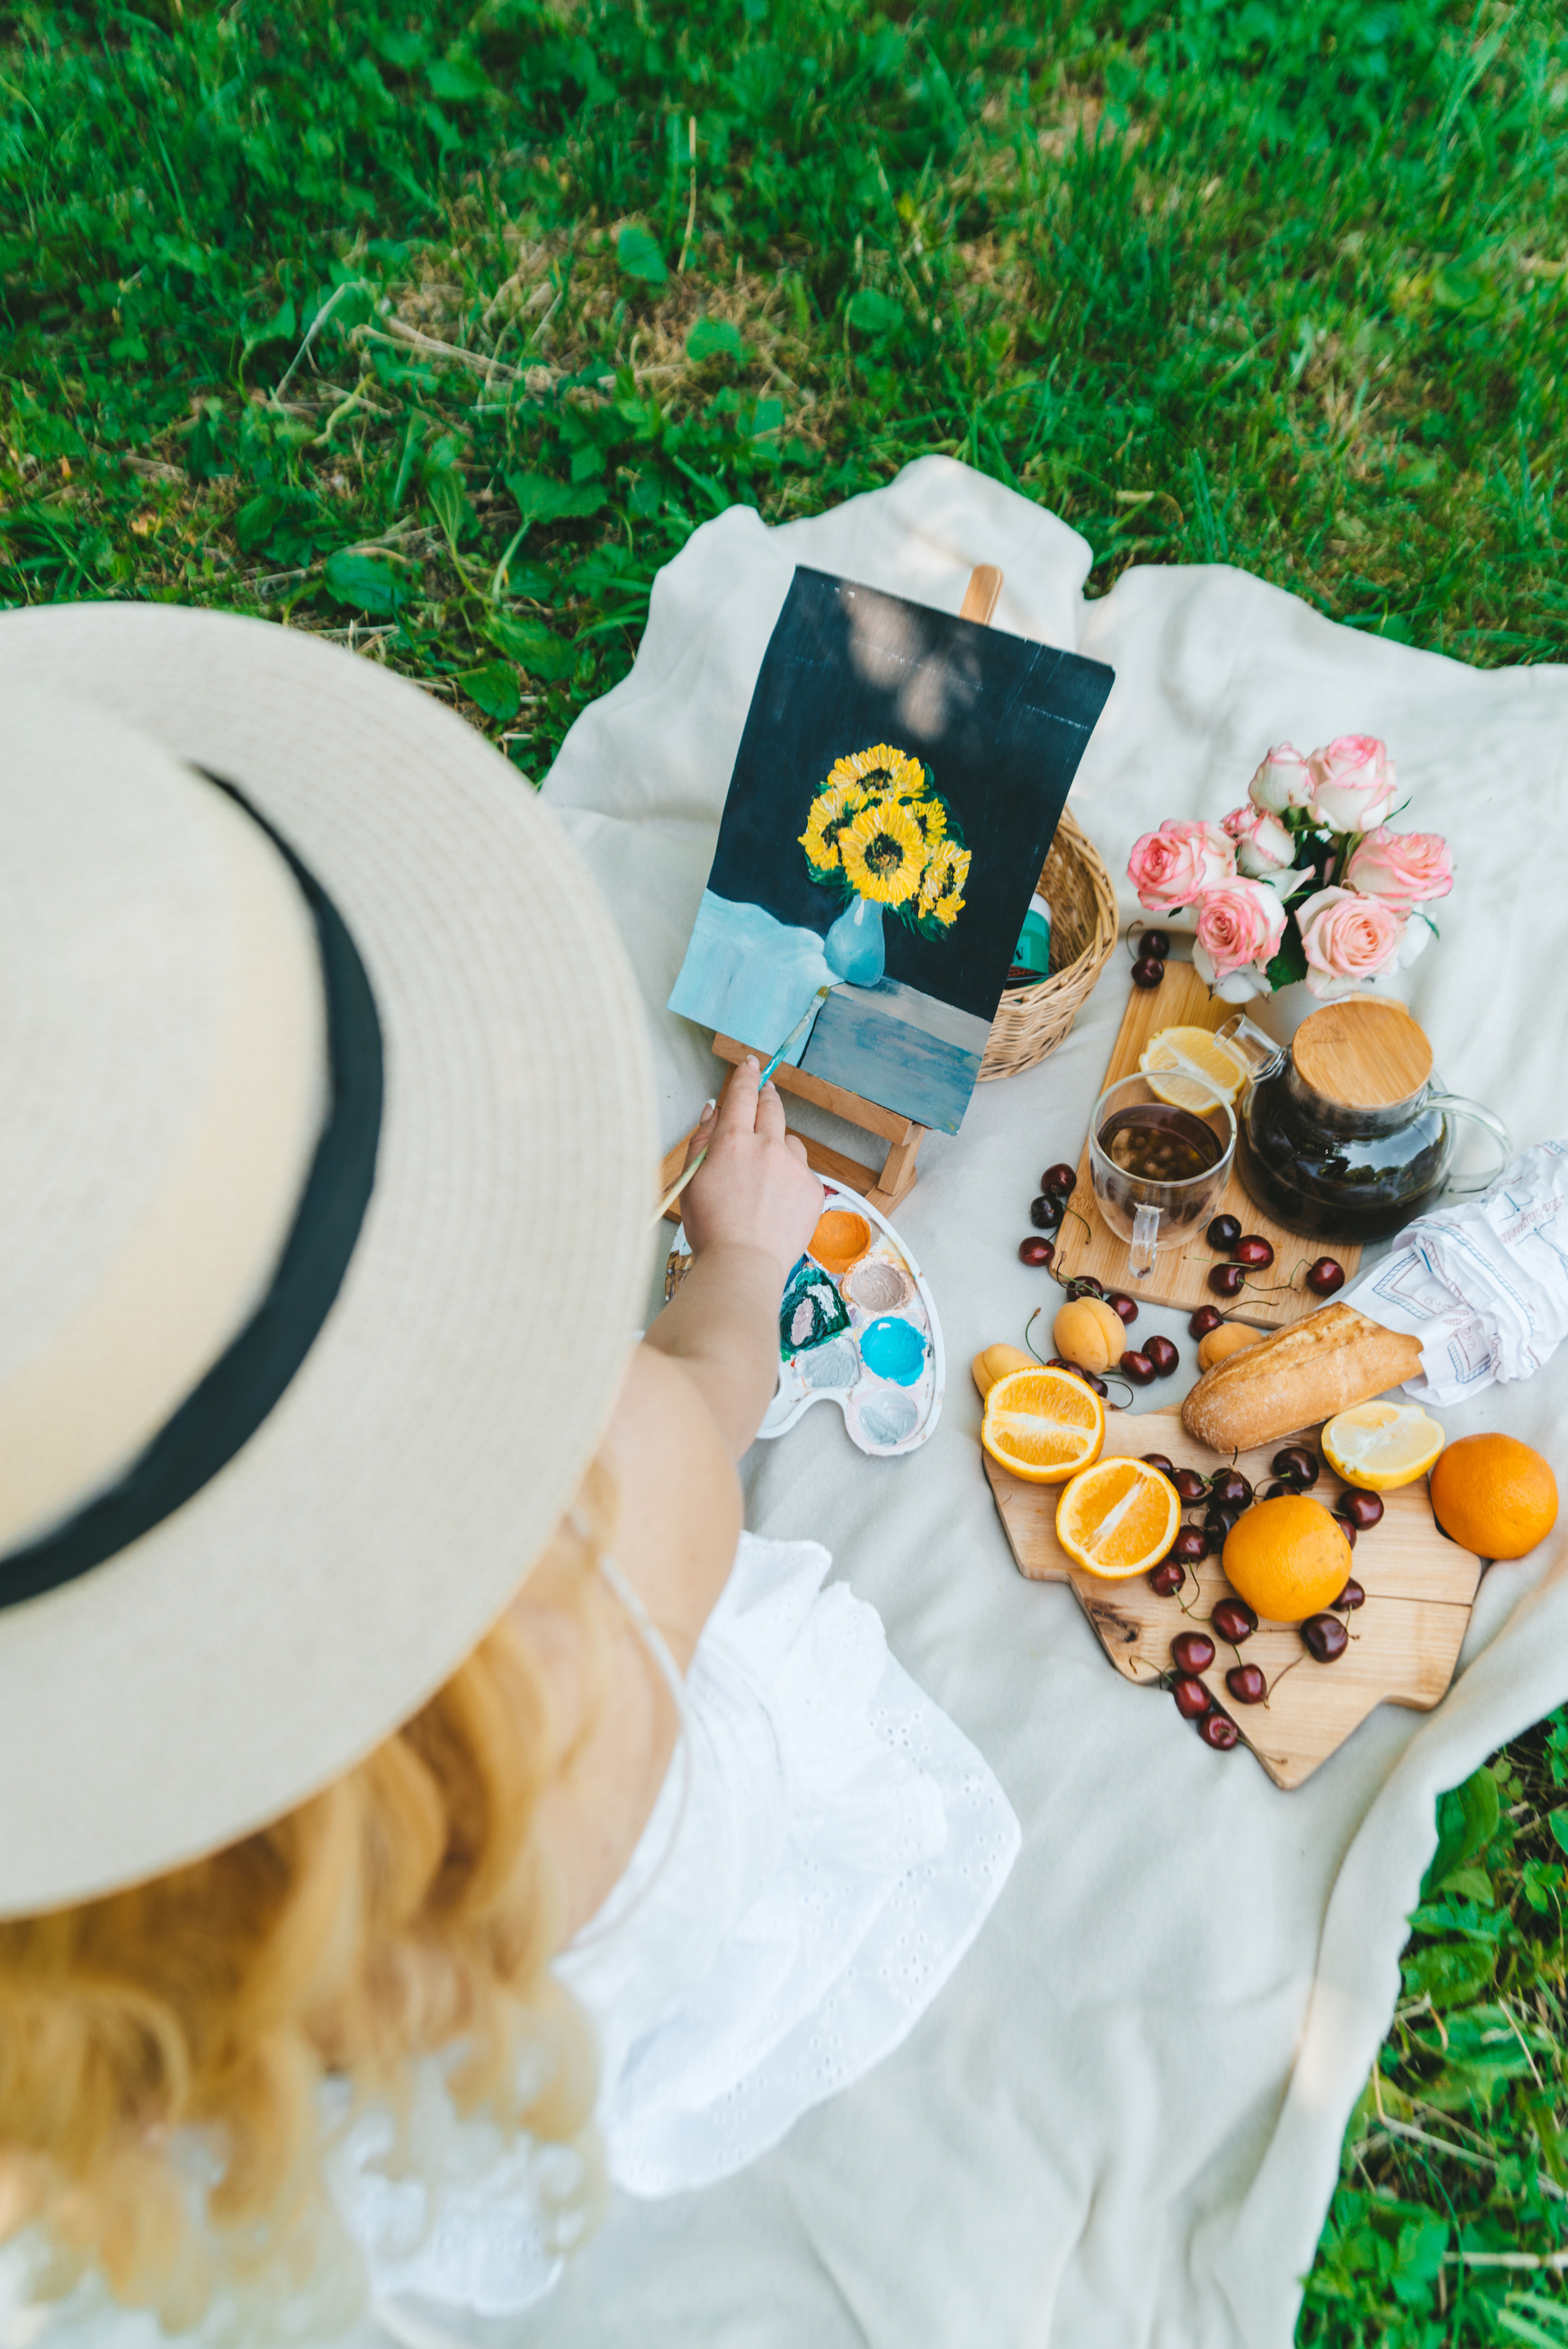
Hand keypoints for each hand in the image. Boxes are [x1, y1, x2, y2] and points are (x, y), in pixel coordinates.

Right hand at [679, 1058, 823, 1281]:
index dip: (746, 1076)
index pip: (742, 1095)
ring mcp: (794, 1168)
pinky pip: (802, 1171)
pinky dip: (790, 1177)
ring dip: (778, 1146)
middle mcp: (768, 1148)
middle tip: (764, 1094)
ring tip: (763, 1175)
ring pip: (790, 1142)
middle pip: (772, 1108)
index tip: (751, 1065)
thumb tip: (713, 1110)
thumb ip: (702, 1141)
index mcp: (733, 1142)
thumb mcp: (691, 1181)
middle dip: (767, 1097)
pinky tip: (776, 1201)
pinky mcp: (813, 1189)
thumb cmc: (711, 1229)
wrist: (743, 1266)